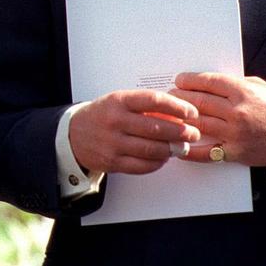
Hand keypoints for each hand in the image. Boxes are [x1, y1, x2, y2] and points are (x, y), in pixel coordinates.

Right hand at [69, 90, 200, 174]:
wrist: (73, 134)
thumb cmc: (102, 116)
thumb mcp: (119, 102)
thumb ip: (145, 106)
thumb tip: (177, 115)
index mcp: (119, 101)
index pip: (154, 101)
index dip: (177, 107)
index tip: (191, 112)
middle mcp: (115, 121)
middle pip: (156, 128)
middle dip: (181, 132)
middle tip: (193, 133)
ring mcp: (113, 143)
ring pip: (151, 149)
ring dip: (172, 149)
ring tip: (182, 147)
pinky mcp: (112, 162)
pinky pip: (142, 165)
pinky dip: (157, 163)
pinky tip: (164, 158)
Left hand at [170, 72, 265, 166]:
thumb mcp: (258, 87)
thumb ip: (233, 83)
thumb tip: (206, 82)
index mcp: (242, 91)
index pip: (207, 82)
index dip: (188, 80)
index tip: (179, 80)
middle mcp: (237, 111)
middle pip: (198, 102)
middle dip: (179, 98)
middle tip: (169, 96)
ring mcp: (235, 133)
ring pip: (198, 123)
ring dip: (179, 119)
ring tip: (169, 115)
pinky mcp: (235, 152)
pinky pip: (206, 152)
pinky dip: (189, 150)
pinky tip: (177, 145)